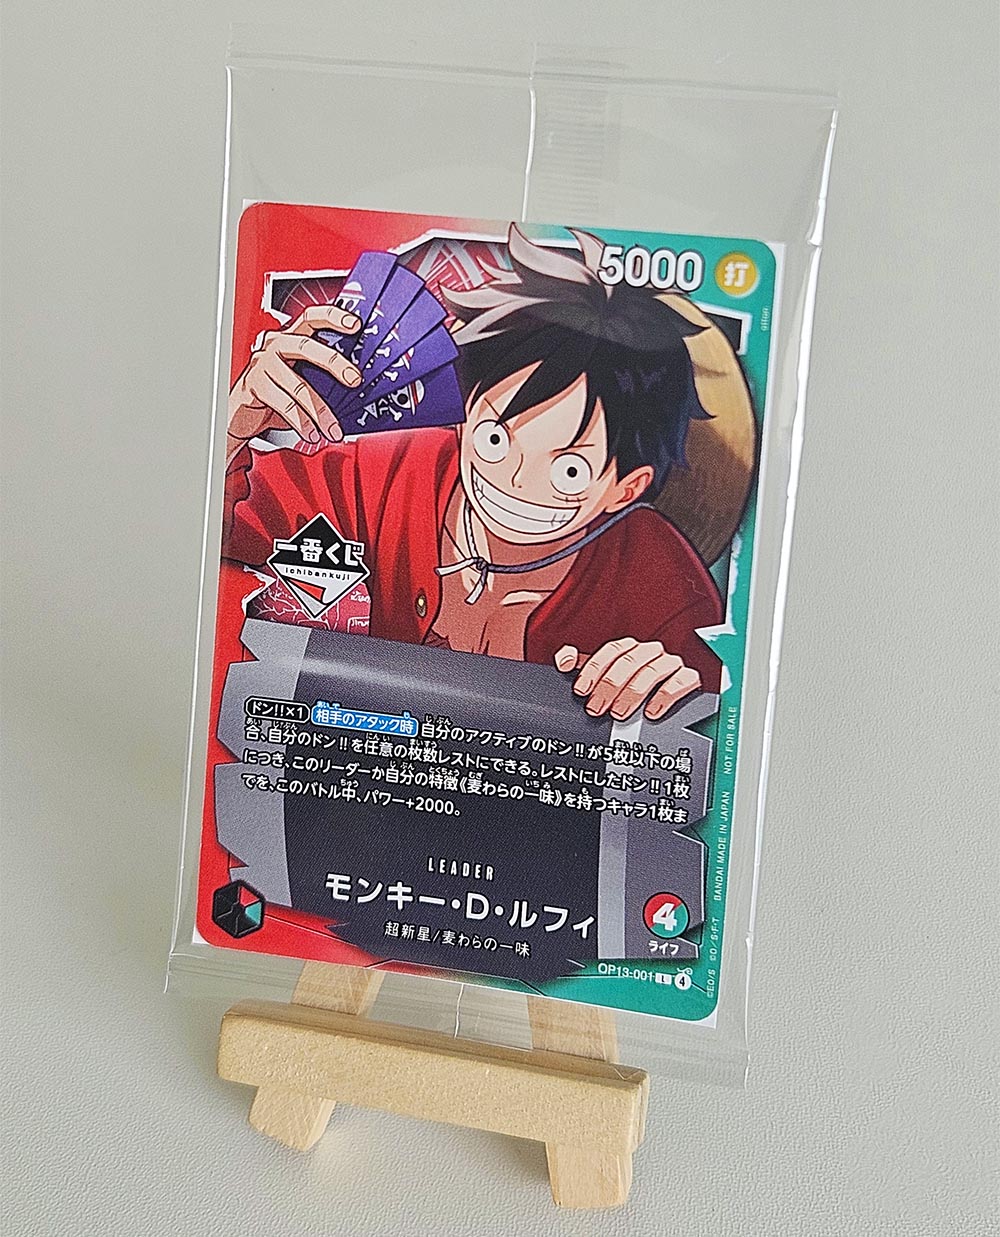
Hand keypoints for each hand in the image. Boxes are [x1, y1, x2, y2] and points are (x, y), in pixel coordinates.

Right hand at [227, 305, 363, 454]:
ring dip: (320, 411)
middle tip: (354, 379)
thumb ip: (321, 377)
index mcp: (290, 338)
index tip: (354, 324)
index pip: (311, 318)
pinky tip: (311, 433)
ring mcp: (263, 363)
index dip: (332, 317)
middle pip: (307, 346)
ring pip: (298, 385)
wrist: (240, 413)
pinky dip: (301, 422)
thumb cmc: (275, 394)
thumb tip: (354, 390)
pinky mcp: (254, 384)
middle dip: (334, 362)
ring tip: (333, 429)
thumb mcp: (300, 380)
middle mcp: (275, 344)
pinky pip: (283, 403)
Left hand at [554, 638, 700, 721]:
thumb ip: (582, 666)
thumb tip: (564, 661)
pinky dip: (665, 696)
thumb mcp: (604, 676)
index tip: (582, 690)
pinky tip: (651, 712)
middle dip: (610, 686)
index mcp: (629, 648)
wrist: (666, 700)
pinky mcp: (688, 677)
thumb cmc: (631, 686)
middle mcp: (650, 652)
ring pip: (652, 671)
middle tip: (597, 707)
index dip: (594, 669)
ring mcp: (670, 663)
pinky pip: (680, 681)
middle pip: (629, 661)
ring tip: (619, 713)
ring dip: (633, 693)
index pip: (611, 651)